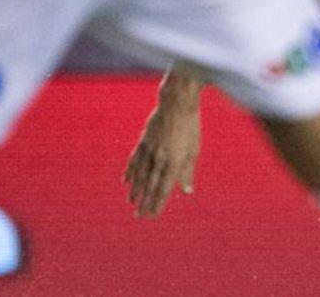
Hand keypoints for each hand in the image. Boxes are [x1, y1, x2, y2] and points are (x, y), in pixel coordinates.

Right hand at [124, 102, 200, 217]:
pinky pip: (134, 160)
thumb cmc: (190, 126)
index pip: (164, 189)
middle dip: (144, 202)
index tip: (152, 216)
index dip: (157, 204)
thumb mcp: (194, 149)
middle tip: (138, 216)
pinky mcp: (143, 141)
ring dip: (135, 190)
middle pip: (150, 185)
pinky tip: (126, 181)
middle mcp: (159, 159)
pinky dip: (130, 171)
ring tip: (131, 202)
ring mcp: (149, 150)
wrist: (176, 103)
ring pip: (140, 175)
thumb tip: (187, 191)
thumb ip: (187, 171)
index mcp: (174, 162)